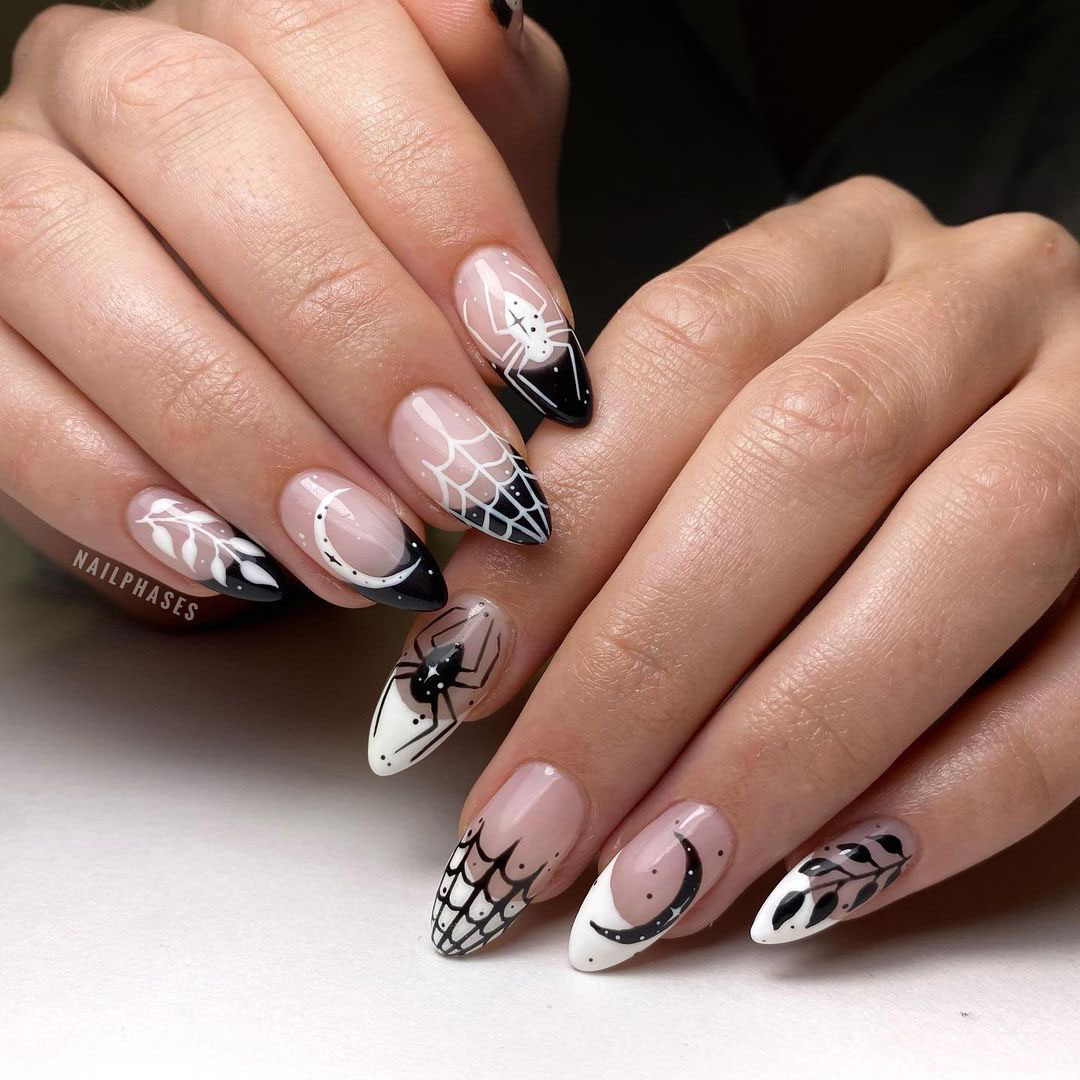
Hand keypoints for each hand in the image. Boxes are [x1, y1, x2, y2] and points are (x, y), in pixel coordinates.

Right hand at [0, 0, 581, 617]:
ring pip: (75, 269)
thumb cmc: (394, 267)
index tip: (533, 352)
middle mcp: (106, 78)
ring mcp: (13, 195)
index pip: (328, 42)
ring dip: (243, 432)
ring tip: (369, 545)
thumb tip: (485, 11)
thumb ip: (482, 101)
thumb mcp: (468, 171)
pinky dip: (122, 492)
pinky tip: (239, 559)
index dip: (438, 202)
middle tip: (459, 470)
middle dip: (349, 336)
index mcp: (245, 20)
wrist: (283, 374)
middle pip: (194, 145)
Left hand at [375, 176, 1079, 962]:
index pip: (681, 349)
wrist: (1061, 433)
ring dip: (782, 747)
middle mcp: (980, 298)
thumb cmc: (844, 446)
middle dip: (647, 665)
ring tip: (647, 885)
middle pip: (809, 453)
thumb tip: (468, 656)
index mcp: (841, 247)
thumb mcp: (722, 425)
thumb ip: (613, 502)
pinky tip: (806, 890)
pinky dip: (942, 801)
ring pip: (963, 551)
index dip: (561, 529)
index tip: (450, 687)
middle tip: (529, 826)